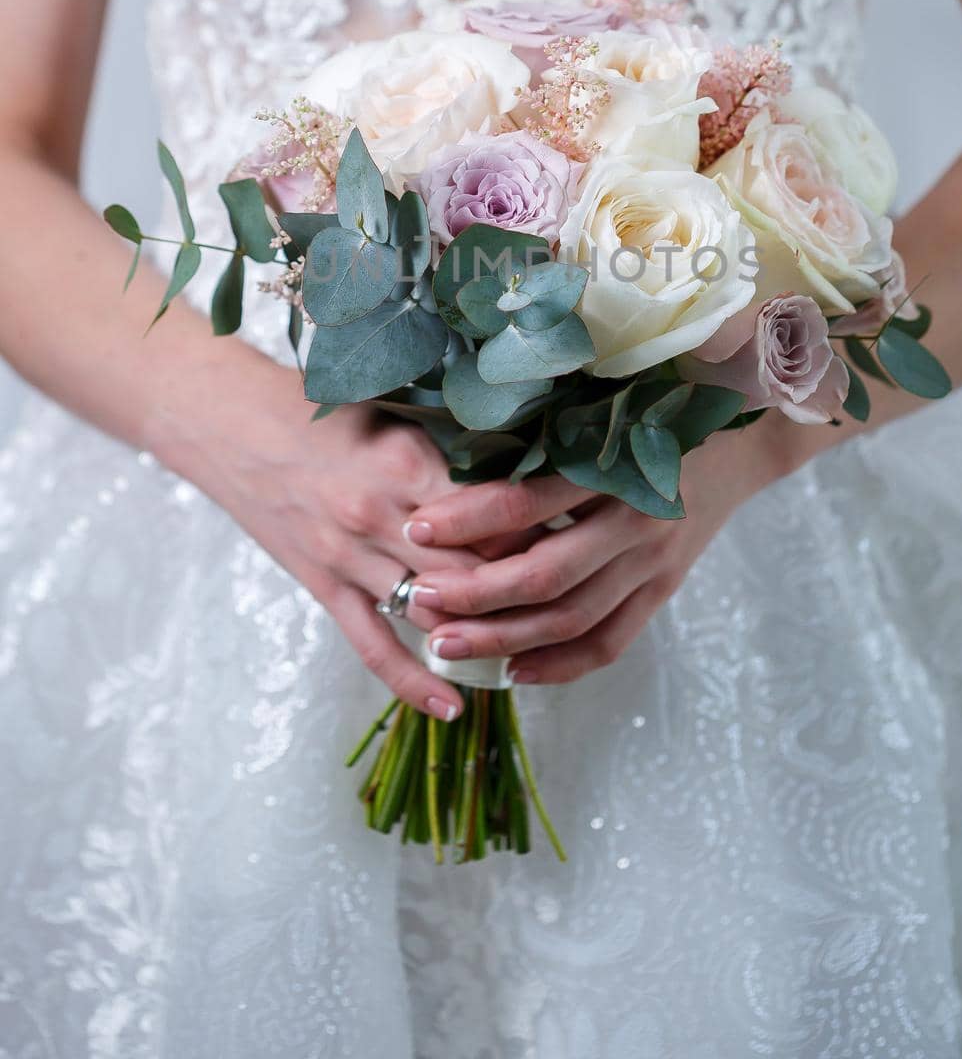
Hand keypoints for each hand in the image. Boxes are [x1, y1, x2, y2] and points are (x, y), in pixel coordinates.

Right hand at [154, 348, 592, 716]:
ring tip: (535, 648)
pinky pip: (373, 648)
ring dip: (482, 632)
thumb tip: (533, 451)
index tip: (579, 534)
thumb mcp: (393, 407)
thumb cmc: (320, 407)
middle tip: (573, 596)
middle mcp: (379, 518)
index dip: (538, 529)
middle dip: (522, 588)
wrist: (231, 426)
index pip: (492, 513)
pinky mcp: (324, 588)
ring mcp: (349, 559)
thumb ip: (454, 437)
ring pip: (431, 611)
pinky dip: (415, 680)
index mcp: (405, 464)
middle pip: (471, 570)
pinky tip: (454, 705)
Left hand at [405, 423, 795, 683]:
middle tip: (415, 596)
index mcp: (614, 468)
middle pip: (543, 574)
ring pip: (570, 618)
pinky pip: (609, 642)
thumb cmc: (656, 414)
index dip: (467, 518)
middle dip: (472, 592)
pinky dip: (559, 665)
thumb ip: (543, 440)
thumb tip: (458, 472)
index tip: (417, 528)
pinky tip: (513, 671)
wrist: (741, 442)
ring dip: (502, 638)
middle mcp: (636, 521)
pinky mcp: (663, 591)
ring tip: (444, 643)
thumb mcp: (603, 413)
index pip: (528, 500)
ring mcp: (654, 564)